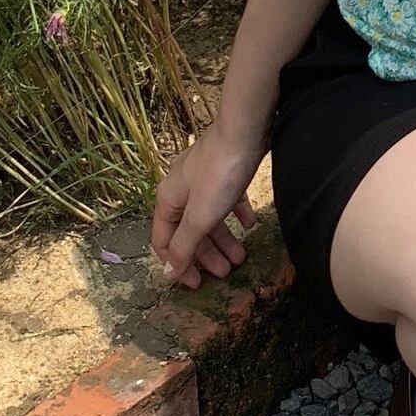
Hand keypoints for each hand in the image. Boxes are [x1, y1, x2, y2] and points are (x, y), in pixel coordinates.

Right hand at [149, 113, 266, 289]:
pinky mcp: (225, 170)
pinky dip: (236, 214)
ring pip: (209, 217)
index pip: (164, 242)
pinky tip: (250, 225)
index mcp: (168, 201)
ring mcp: (203, 178)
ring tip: (241, 257)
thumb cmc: (219, 174)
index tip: (198, 285)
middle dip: (206, 255)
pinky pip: (227, 199)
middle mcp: (181, 190)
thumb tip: (167, 273)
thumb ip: (184, 245)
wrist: (245, 130)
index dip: (178, 265)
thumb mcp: (200, 216)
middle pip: (188, 231)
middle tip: (226, 273)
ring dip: (224, 239)